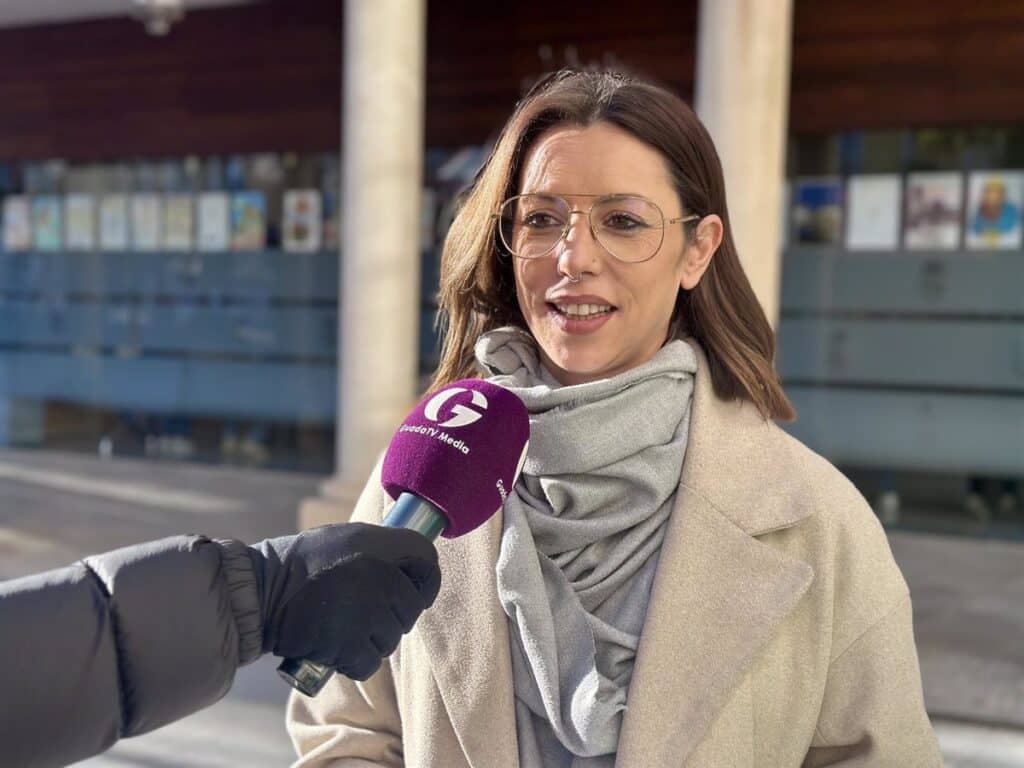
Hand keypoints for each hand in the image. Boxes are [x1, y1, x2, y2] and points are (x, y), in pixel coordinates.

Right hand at [249, 522, 440, 680]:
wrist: (260, 590)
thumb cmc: (303, 561)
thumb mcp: (349, 536)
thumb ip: (386, 546)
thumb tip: (417, 561)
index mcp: (383, 548)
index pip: (429, 565)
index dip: (421, 580)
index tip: (407, 588)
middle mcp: (382, 580)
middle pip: (412, 609)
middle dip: (392, 613)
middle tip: (359, 607)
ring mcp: (368, 615)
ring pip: (391, 639)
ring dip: (371, 638)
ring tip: (341, 623)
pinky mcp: (350, 646)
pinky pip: (369, 663)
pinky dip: (354, 661)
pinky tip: (334, 644)